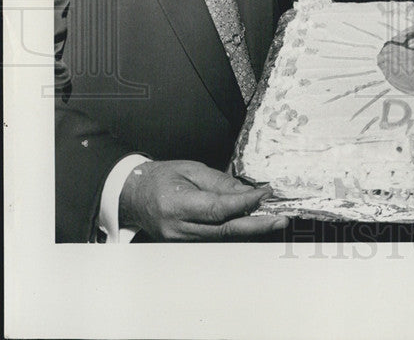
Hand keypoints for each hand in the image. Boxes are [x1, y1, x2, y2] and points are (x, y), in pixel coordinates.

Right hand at [119, 160, 287, 240]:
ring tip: (272, 219)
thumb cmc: (160, 178)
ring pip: (222, 237)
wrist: (132, 195)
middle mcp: (178, 228)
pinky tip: (250, 223)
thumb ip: (220, 182)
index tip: (265, 194)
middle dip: (256, 226)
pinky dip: (234, 230)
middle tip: (280, 220)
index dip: (245, 203)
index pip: (218, 208)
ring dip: (249, 229)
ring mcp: (179, 240)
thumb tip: (248, 192)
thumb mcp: (191, 170)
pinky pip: (214, 238)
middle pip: (224, 230)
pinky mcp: (183, 244)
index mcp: (176, 205)